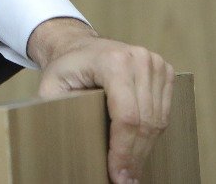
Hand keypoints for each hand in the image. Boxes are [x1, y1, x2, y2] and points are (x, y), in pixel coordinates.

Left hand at [28, 18, 173, 183]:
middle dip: (135, 156)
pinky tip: (140, 148)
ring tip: (132, 169)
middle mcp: (139, 60)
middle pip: (145, 121)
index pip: (126, 116)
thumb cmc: (65, 67)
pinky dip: (153, 133)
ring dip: (145, 149)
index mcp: (113, 62)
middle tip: (126, 180)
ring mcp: (155, 63)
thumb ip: (58, 108)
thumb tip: (72, 143)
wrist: (79, 45)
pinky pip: (164, 112)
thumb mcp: (51, 86)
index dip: (124, 150)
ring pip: (158, 120)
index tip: (118, 175)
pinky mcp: (164, 70)